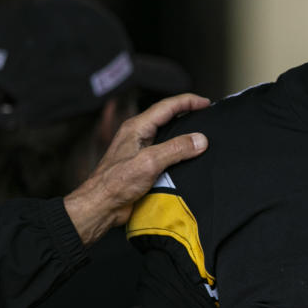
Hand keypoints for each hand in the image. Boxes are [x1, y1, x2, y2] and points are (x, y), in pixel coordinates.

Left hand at [64, 93, 209, 245]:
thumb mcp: (150, 162)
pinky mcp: (143, 166)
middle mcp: (138, 136)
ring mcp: (140, 151)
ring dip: (183, 134)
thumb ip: (176, 149)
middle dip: (187, 113)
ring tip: (200, 134)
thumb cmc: (115, 183)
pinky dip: (178, 152)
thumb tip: (200, 140)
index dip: (188, 101)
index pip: (167, 106)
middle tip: (205, 114)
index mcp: (136, 127)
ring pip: (166, 135)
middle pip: (167, 117)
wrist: (101, 206)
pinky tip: (187, 158)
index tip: (206, 103)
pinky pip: (164, 153)